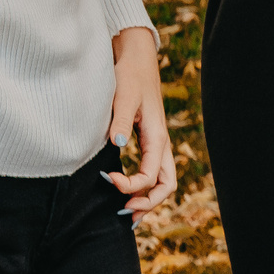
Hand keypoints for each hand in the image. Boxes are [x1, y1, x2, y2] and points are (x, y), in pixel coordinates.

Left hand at [106, 26, 176, 220]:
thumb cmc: (130, 76)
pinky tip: (127, 196)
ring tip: (125, 215)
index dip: (130, 186)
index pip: (150, 176)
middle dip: (148, 204)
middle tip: (122, 213)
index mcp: (158, 137)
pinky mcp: (148, 141)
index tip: (107, 179)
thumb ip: (121, 122)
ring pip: (161, 181)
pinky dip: (143, 189)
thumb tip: (117, 145)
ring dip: (146, 200)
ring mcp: (157, 144)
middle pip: (166, 185)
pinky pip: (152, 173)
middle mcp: (161, 144)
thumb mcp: (124, 97)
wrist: (136, 58)